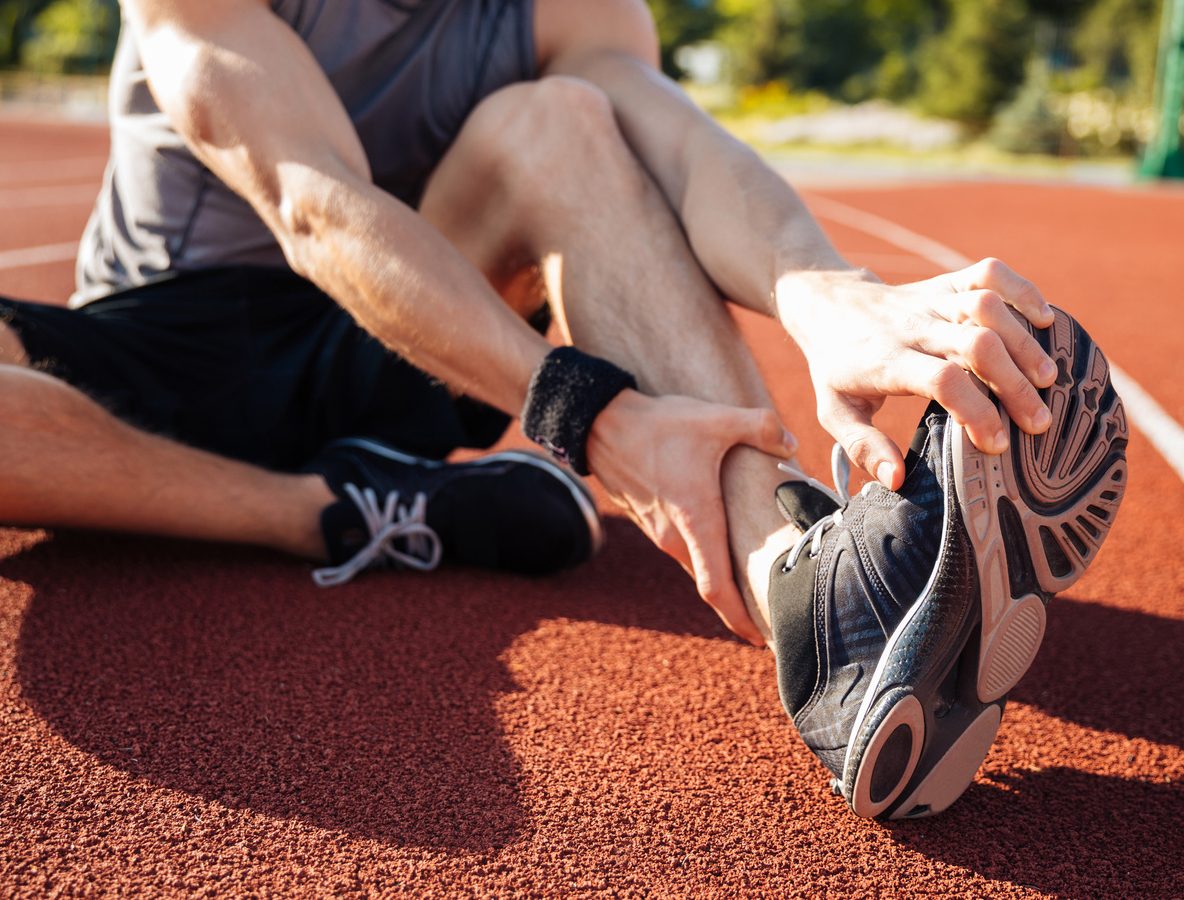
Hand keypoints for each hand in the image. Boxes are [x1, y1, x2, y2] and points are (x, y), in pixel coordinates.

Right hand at [586, 390, 796, 645]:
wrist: (600, 424)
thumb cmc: (657, 426)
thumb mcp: (716, 420)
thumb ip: (761, 427)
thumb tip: (790, 441)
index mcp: (695, 523)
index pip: (717, 589)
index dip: (739, 619)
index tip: (759, 638)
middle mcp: (674, 538)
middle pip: (711, 583)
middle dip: (740, 600)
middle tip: (773, 607)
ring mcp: (658, 532)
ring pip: (697, 563)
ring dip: (721, 573)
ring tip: (753, 574)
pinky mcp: (649, 521)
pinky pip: (682, 547)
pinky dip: (704, 552)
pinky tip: (722, 537)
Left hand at [778, 258, 1056, 489]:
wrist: (827, 306)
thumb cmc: (837, 366)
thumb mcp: (834, 411)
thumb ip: (863, 446)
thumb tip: (896, 479)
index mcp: (887, 360)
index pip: (942, 381)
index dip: (976, 411)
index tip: (996, 444)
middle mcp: (913, 326)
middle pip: (976, 344)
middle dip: (1014, 384)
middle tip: (1038, 420)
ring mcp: (931, 299)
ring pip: (986, 307)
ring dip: (1024, 341)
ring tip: (1048, 378)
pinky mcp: (945, 282)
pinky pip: (989, 274)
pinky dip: (1023, 291)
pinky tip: (1045, 320)